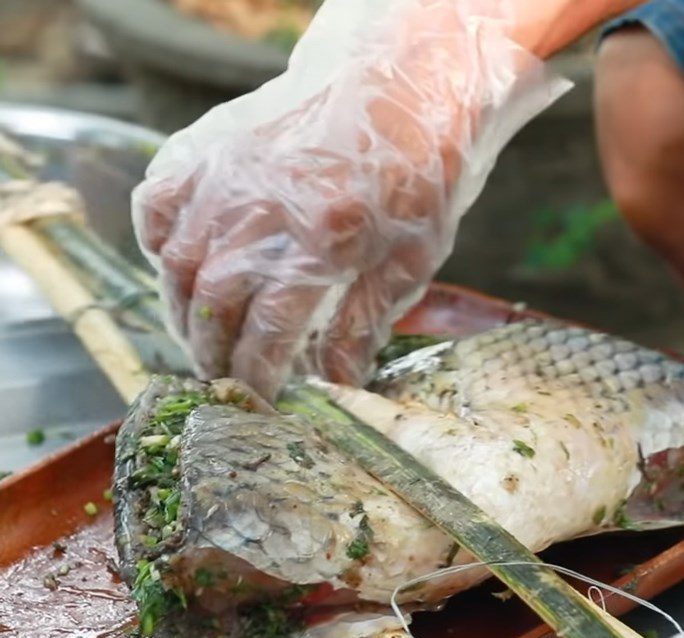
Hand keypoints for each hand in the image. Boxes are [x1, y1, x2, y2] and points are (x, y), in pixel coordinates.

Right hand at [131, 0, 567, 398]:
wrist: (400, 85)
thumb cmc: (416, 174)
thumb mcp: (411, 257)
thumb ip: (364, 322)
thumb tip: (335, 381)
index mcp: (325, 236)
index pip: (270, 329)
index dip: (257, 374)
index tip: (256, 399)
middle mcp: (265, 204)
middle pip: (215, 300)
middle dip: (213, 352)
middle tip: (221, 377)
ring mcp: (229, 169)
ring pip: (177, 260)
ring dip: (181, 312)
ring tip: (198, 338)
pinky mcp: (210, 144)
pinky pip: (157, 201)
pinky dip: (157, 242)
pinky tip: (177, 269)